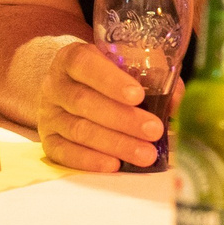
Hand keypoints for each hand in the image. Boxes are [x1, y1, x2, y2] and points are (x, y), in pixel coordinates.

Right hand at [33, 37, 164, 172]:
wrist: (73, 91)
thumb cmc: (107, 78)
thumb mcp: (126, 68)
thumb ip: (151, 78)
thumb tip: (175, 102)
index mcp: (72, 59)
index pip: (84, 64)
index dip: (110, 80)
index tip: (138, 96)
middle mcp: (55, 85)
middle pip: (84, 101)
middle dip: (123, 119)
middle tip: (154, 131)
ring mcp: (49, 114)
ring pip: (79, 130)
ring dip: (115, 143)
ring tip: (146, 154)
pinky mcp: (48, 140)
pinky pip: (64, 153)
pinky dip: (90, 160)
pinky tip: (113, 165)